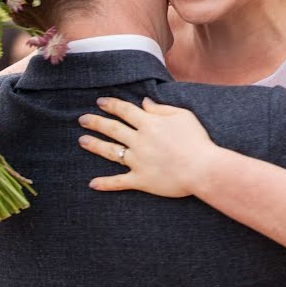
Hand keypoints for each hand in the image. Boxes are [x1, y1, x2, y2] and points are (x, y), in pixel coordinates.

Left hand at [78, 97, 219, 196]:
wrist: (203, 168)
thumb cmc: (197, 140)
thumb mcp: (182, 116)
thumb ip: (160, 109)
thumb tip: (143, 102)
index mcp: (149, 124)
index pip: (124, 110)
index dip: (111, 105)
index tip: (100, 102)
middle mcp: (139, 141)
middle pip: (112, 129)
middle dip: (96, 122)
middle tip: (82, 119)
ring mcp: (137, 161)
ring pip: (110, 152)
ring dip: (95, 145)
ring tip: (82, 141)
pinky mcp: (141, 179)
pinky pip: (119, 182)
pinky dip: (105, 183)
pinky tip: (92, 184)